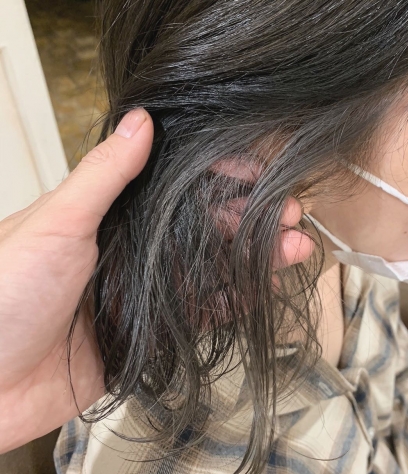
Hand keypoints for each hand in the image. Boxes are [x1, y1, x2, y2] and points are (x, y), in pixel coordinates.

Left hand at [0, 109, 313, 452]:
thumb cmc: (5, 294)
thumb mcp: (56, 224)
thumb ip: (103, 178)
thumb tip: (140, 121)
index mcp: (113, 218)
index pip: (177, 189)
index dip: (220, 179)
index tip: (259, 174)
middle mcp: (135, 252)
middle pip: (203, 230)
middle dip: (249, 220)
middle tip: (293, 216)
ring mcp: (146, 294)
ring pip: (211, 271)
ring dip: (253, 258)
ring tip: (295, 248)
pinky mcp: (152, 335)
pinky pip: (201, 315)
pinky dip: (233, 302)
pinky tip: (263, 288)